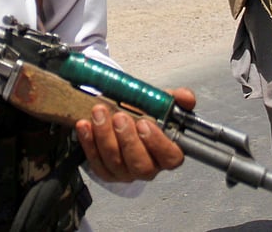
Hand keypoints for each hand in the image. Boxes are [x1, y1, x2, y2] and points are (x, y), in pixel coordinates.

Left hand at [74, 87, 194, 181]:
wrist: (120, 116)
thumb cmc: (144, 114)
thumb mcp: (161, 103)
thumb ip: (177, 98)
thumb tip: (186, 97)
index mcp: (166, 153)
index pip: (170, 158)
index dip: (158, 143)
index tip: (145, 123)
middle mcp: (148, 168)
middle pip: (140, 165)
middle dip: (128, 140)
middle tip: (120, 117)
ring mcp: (125, 172)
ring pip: (115, 162)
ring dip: (105, 136)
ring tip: (99, 113)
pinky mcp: (105, 172)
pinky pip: (95, 161)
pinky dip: (89, 141)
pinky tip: (85, 125)